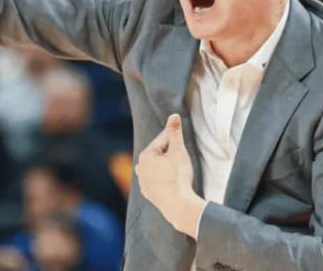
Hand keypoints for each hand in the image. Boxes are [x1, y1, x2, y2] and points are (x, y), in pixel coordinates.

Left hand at [135, 114, 206, 237]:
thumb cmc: (179, 176)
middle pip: (159, 154)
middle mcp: (140, 168)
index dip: (175, 140)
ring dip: (167, 166)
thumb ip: (175, 132)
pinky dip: (164, 178)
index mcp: (145, 156)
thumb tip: (174, 115)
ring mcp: (143, 182)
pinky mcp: (149, 194)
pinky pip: (157, 180)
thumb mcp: (179, 151)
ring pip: (157, 168)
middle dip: (170, 153)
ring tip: (178, 171)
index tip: (182, 142)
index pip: (163, 140)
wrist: (179, 206)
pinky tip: (173, 181)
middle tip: (182, 158)